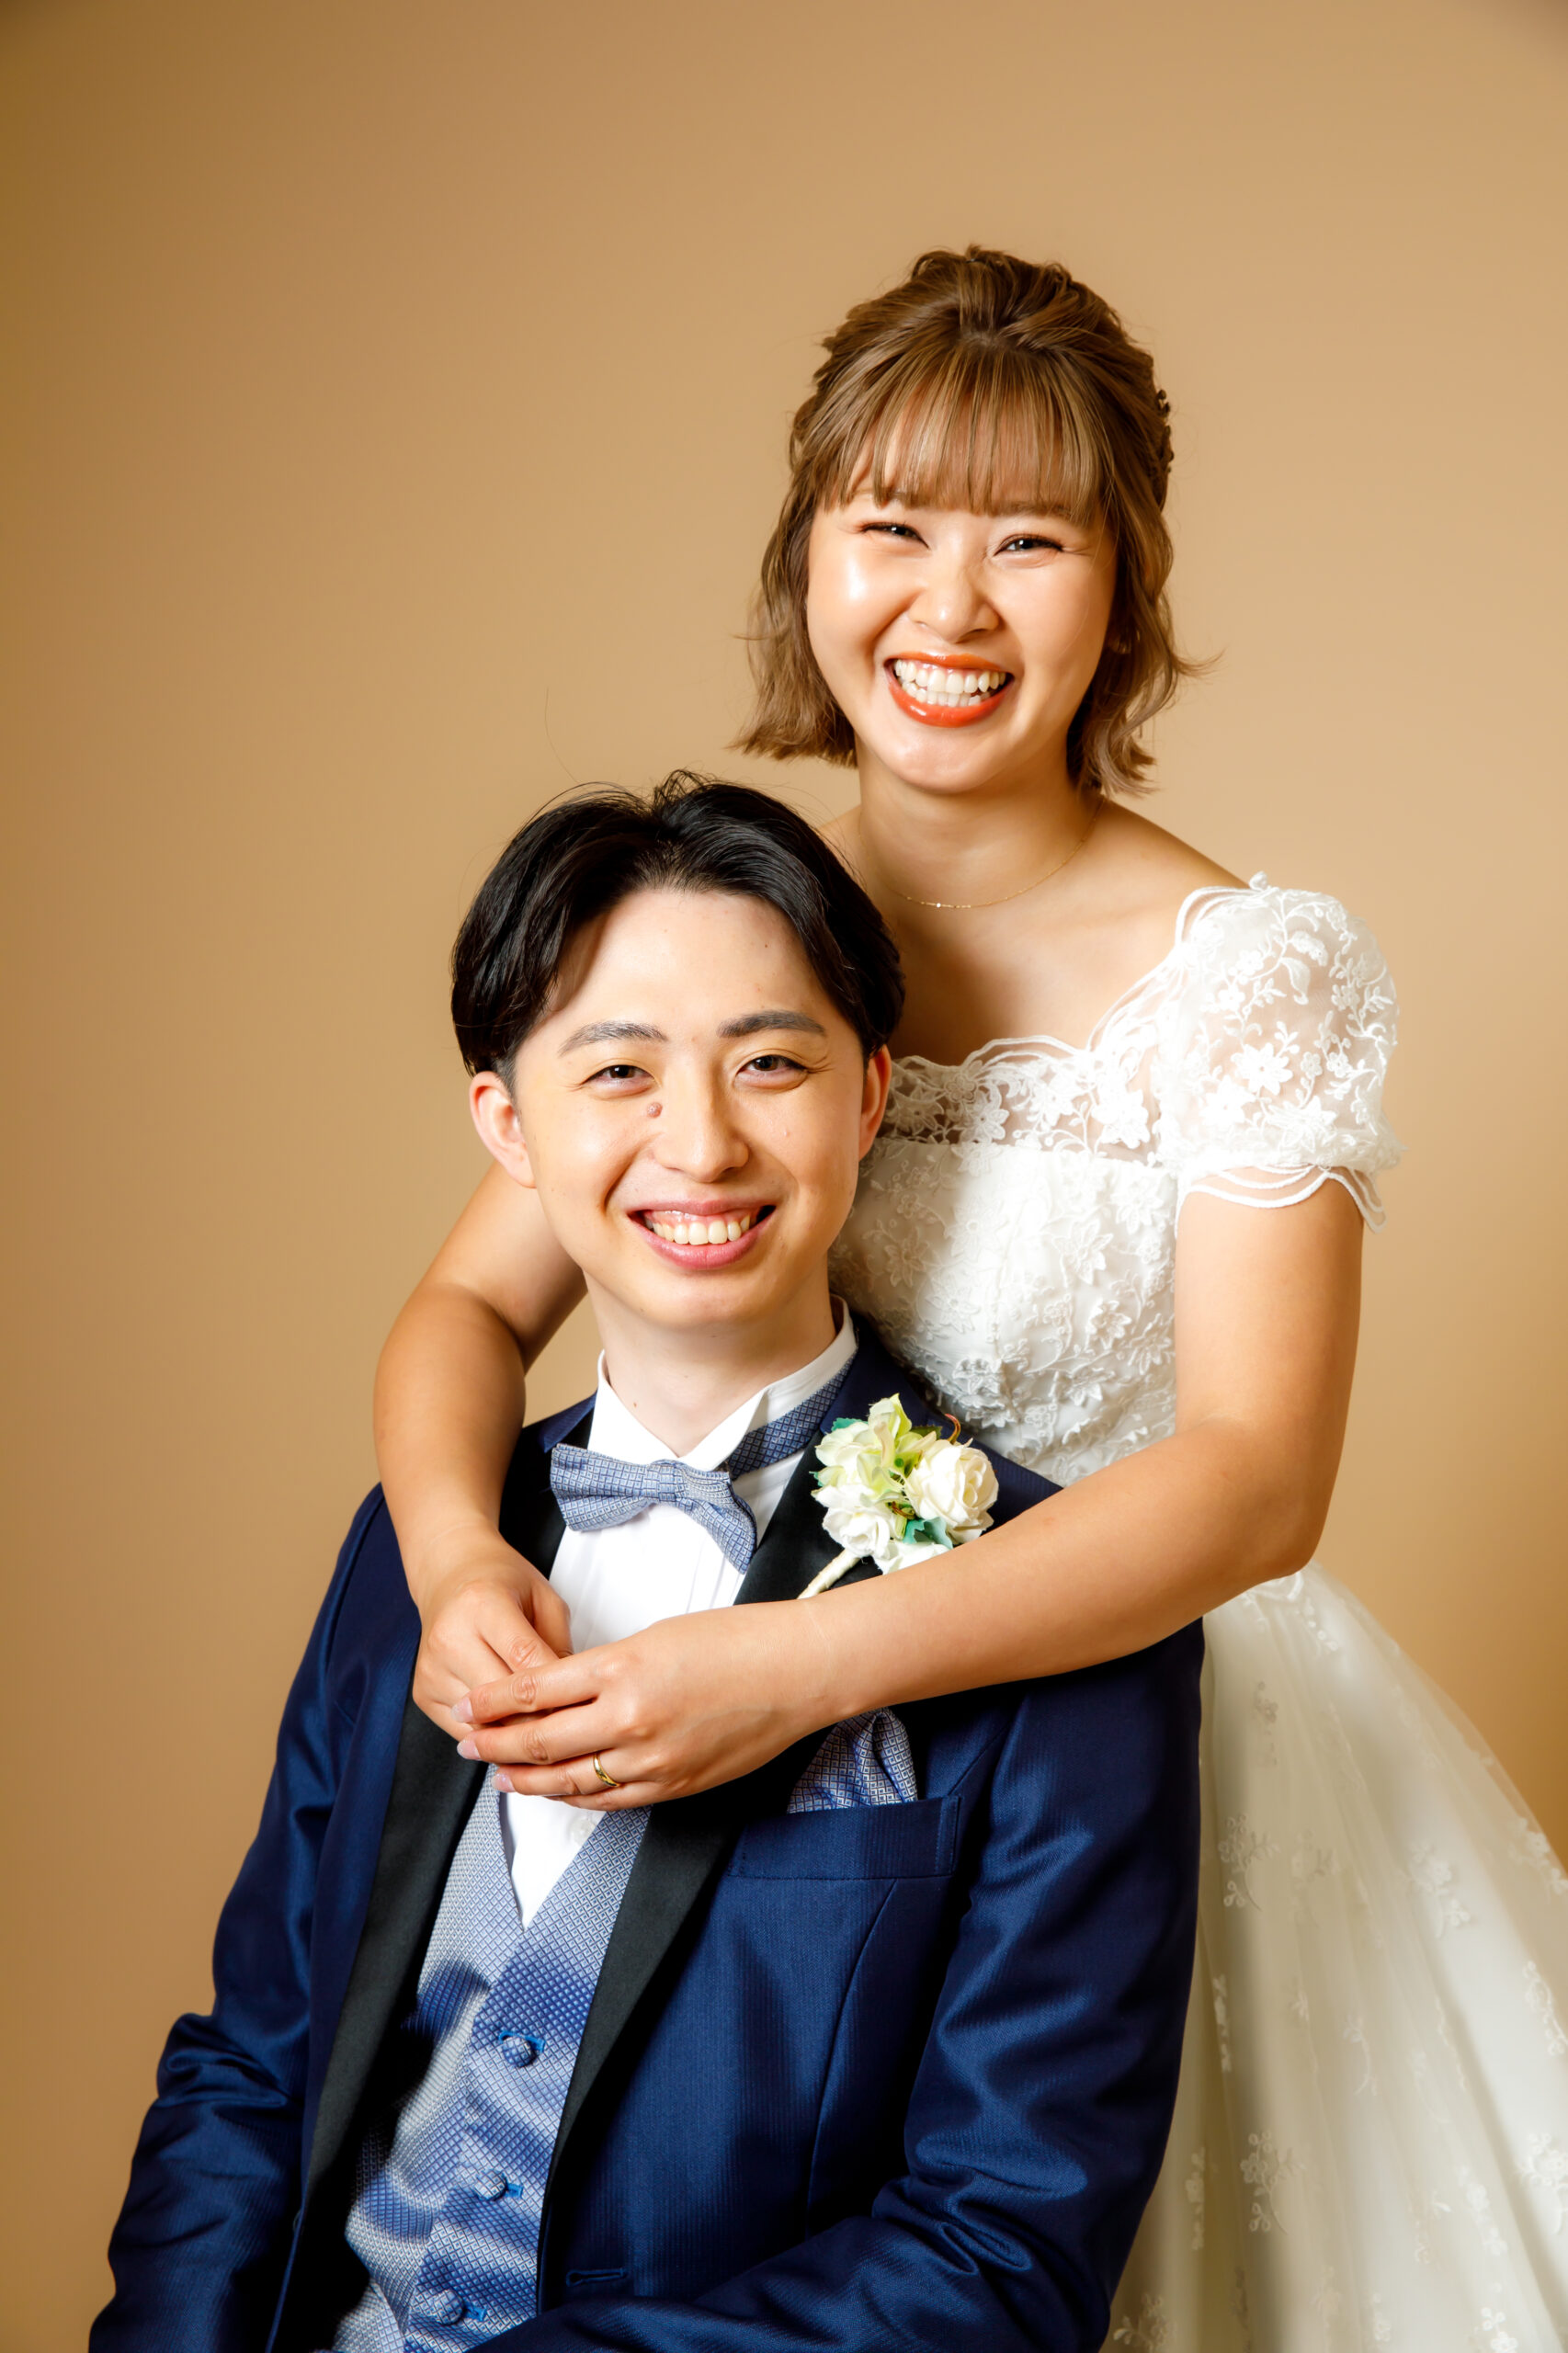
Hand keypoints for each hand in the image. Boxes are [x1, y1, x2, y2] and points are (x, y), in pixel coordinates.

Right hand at [408, 1523, 572, 1735]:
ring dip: (517, 1733)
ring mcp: (432, 1670)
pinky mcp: (423, 1694)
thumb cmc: (500, 1584)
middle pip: (502, 1700)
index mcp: (482, 1604)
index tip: (584, 1704)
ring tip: (544, 1729)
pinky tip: (514, 1727)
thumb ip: (559, 1644)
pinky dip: (493, 1736)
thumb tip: (574, 1696)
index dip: (558, 1687)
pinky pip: (464, 1732)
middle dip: (541, 1717)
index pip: (525, 1658)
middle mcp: (449, 1638)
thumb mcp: (544, 1598)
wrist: (450, 1576)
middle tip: (571, 1724)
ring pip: (483, 1724)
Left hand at [452, 1602, 836, 1810]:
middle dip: (494, 1744)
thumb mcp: (655, 1636)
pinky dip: (576, 1797)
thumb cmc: (733, 1641)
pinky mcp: (674, 1785)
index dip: (492, 1704)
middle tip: (464, 1743)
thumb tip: (559, 1694)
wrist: (796, 1673)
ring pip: (569, 1780)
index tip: (466, 1706)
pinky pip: (610, 1799)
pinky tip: (556, 1791)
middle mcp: (630, 1720)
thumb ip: (604, 1670)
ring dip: (527, 1778)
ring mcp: (652, 1760)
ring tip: (499, 1774)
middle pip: (540, 1742)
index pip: (535, 1693)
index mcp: (622, 1670)